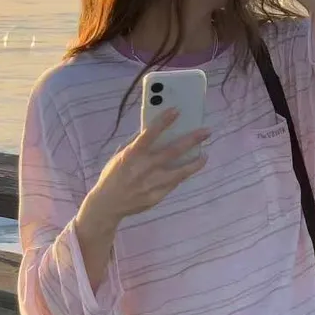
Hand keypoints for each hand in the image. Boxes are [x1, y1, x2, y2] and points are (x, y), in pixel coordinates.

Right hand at [83, 110, 209, 225]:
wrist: (108, 203)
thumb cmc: (114, 175)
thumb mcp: (121, 156)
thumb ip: (136, 144)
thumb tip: (152, 130)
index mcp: (132, 154)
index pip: (149, 134)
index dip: (163, 121)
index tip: (177, 111)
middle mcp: (144, 168)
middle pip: (173, 151)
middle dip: (192, 140)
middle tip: (207, 132)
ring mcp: (152, 183)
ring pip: (180, 171)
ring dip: (195, 162)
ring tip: (205, 155)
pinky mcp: (157, 196)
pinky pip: (174, 183)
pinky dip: (183, 175)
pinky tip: (190, 168)